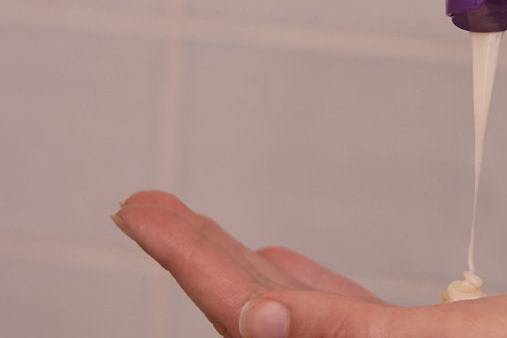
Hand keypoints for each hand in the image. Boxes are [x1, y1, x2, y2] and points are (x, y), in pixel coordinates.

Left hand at [113, 191, 506, 337]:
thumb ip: (337, 337)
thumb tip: (256, 323)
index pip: (241, 321)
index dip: (190, 263)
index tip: (144, 214)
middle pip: (247, 308)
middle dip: (197, 248)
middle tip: (144, 201)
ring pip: (287, 301)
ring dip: (238, 255)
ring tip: (192, 220)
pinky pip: (342, 307)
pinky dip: (304, 278)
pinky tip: (282, 259)